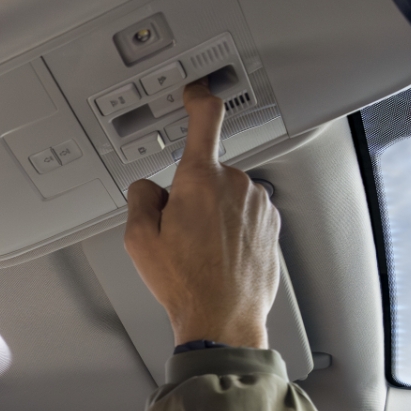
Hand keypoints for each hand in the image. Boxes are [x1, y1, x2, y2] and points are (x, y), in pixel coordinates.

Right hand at [123, 81, 279, 348]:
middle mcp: (236, 184)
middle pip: (207, 172)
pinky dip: (233, 228)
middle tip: (179, 231)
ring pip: (227, 195)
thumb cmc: (186, 283)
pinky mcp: (272, 224)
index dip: (198, 99)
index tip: (197, 92)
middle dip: (191, 192)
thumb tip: (148, 188)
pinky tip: (220, 256)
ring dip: (214, 212)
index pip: (205, 120)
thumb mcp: (138, 240)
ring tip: (201, 250)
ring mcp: (258, 204)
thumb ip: (139, 198)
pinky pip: (246, 214)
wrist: (223, 318)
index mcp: (200, 179)